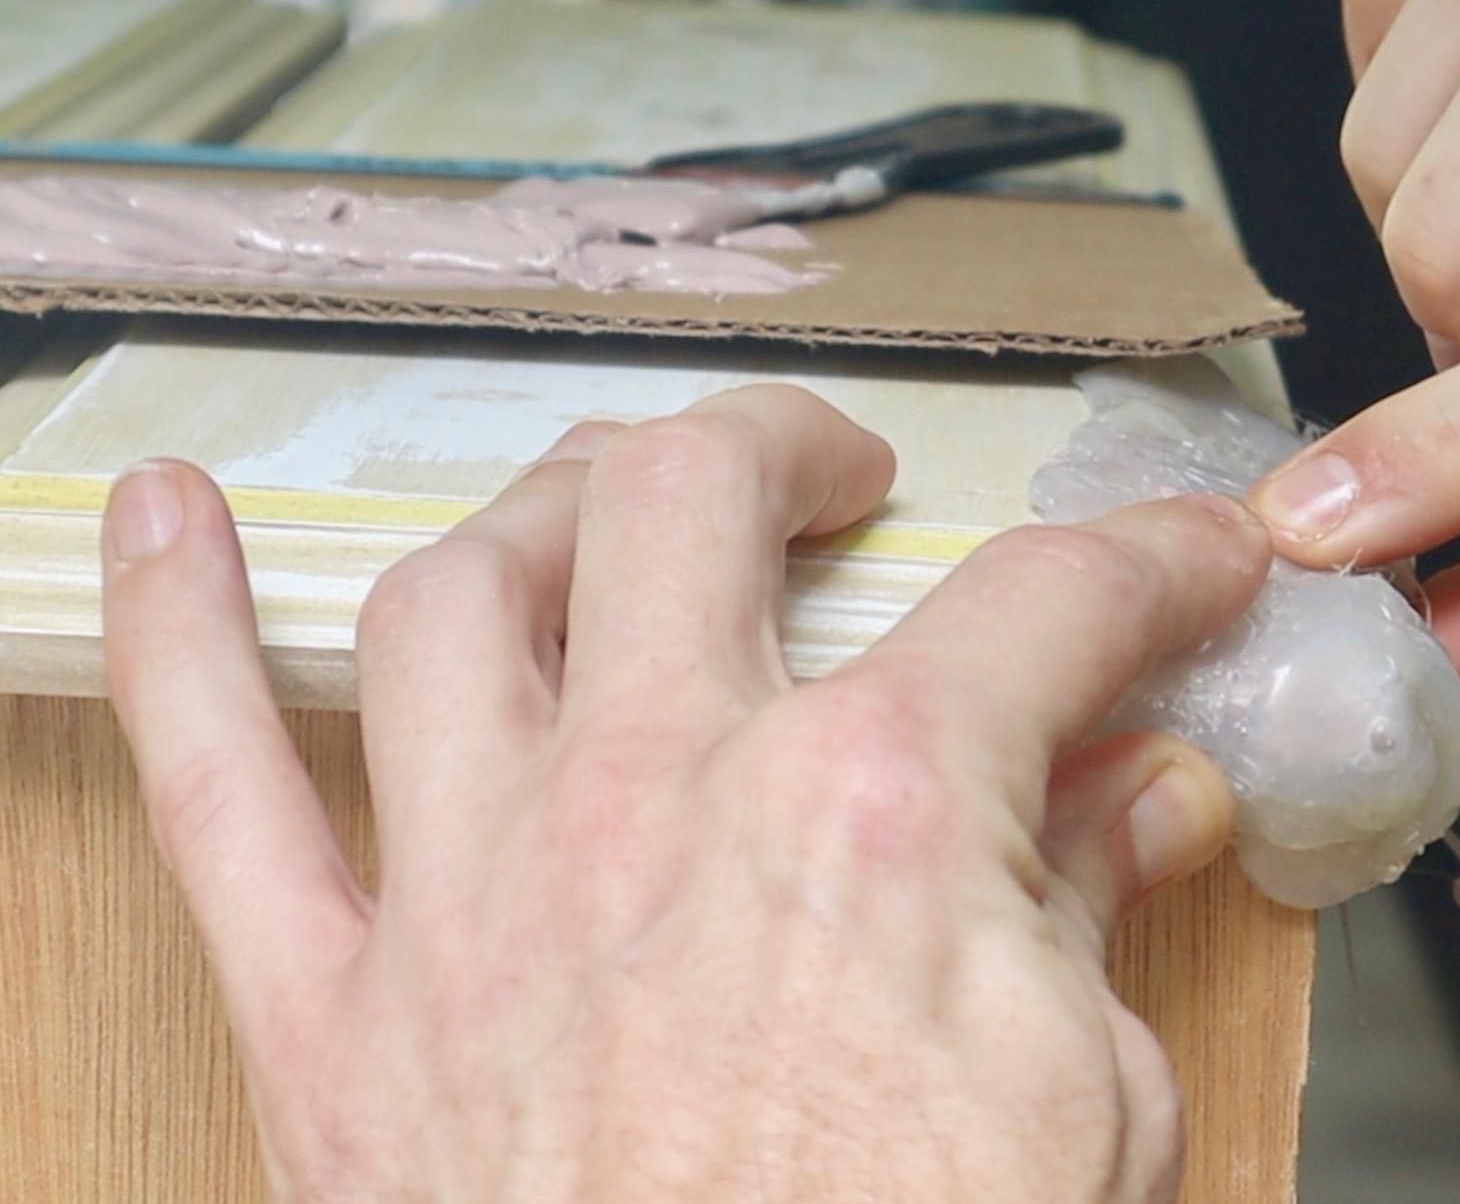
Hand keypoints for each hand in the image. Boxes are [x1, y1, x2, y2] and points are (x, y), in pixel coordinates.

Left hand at [101, 388, 1270, 1202]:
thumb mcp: (1095, 1118)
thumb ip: (1093, 916)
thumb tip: (1142, 796)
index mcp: (878, 819)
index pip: (1047, 603)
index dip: (1146, 559)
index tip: (1180, 561)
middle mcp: (662, 802)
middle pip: (698, 497)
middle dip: (793, 452)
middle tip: (846, 487)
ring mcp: (479, 891)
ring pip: (468, 588)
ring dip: (544, 507)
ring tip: (607, 504)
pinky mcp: (337, 1016)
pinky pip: (217, 784)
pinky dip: (176, 638)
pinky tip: (167, 529)